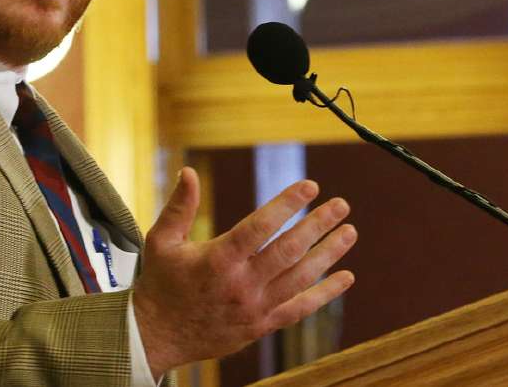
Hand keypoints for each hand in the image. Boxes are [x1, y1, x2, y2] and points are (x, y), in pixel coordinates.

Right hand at [132, 168, 355, 377]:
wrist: (158, 336)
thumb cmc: (161, 283)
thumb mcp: (161, 240)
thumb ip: (179, 206)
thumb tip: (187, 171)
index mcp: (218, 259)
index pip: (261, 226)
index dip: (288, 203)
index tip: (310, 186)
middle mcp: (241, 284)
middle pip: (289, 250)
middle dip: (318, 224)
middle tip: (341, 205)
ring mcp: (255, 307)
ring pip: (301, 278)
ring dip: (329, 254)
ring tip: (349, 232)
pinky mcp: (261, 326)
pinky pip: (300, 309)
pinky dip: (325, 294)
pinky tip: (346, 277)